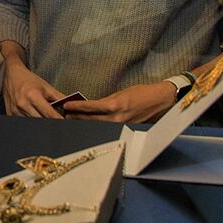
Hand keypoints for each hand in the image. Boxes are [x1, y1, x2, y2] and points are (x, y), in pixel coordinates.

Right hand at [2, 55, 65, 118]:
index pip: (49, 113)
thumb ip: (59, 97)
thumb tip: (70, 106)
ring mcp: (15, 110)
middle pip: (41, 121)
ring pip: (32, 124)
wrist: (10, 74)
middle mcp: (23, 104)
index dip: (58, 120)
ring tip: (46, 119)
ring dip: (41, 123)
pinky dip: (31, 122)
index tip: (65, 124)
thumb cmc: (29, 79)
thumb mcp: (46, 86)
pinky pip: (23, 122)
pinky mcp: (10, 114)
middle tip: (58, 124)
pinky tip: (35, 118)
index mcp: (33, 95)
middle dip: (50, 123)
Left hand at [60, 82, 178, 123]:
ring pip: (96, 126)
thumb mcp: (120, 94)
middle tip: (63, 115)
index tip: (65, 106)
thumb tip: (89, 107)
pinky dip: (96, 126)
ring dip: (83, 123)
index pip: (89, 107)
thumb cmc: (140, 93)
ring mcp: (120, 125)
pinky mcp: (124, 129)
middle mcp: (116, 117)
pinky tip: (88, 124)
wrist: (159, 101)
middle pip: (90, 120)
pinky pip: (106, 128)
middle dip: (76, 117)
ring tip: (72, 120)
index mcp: (114, 105)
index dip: (76, 107)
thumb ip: (105, 102)